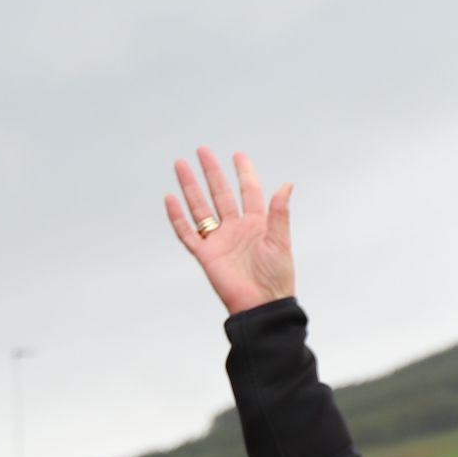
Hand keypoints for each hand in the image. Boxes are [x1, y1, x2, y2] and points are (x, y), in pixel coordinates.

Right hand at [166, 148, 295, 315]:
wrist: (261, 305)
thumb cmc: (276, 277)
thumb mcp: (280, 241)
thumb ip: (279, 212)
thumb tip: (287, 184)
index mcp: (256, 224)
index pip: (248, 191)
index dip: (243, 173)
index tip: (237, 155)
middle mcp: (235, 229)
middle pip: (219, 194)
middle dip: (211, 172)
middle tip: (202, 151)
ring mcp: (218, 241)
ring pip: (200, 208)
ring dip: (190, 187)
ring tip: (181, 165)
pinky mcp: (205, 255)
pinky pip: (187, 233)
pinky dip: (177, 217)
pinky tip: (170, 199)